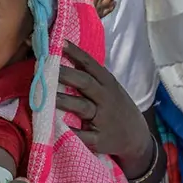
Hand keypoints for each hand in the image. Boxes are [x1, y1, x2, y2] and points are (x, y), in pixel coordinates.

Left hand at [56, 41, 150, 161]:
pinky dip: (71, 131)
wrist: (137, 139)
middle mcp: (105, 99)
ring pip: (82, 106)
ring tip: (46, 95)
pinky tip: (56, 127)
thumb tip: (64, 60)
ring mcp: (103, 119)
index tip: (59, 43)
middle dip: (65, 74)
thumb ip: (91, 77)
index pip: (90, 65)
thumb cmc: (116, 109)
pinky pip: (83, 135)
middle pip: (84, 82)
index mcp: (107, 84)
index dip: (75, 53)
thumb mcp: (110, 89)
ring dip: (64, 100)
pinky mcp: (99, 139)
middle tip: (45, 67)